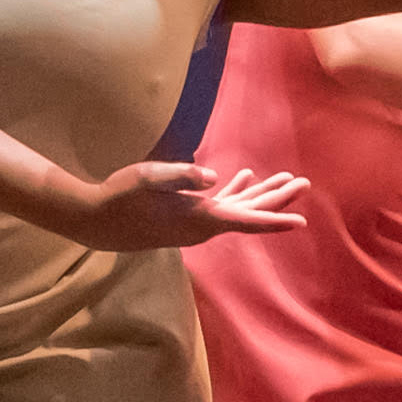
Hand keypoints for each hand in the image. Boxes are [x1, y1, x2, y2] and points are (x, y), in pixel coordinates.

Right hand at [77, 161, 307, 249]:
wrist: (97, 222)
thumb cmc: (121, 197)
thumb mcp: (149, 179)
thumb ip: (182, 176)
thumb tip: (214, 177)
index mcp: (201, 218)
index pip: (246, 220)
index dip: (274, 220)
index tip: (301, 222)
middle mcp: (205, 225)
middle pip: (250, 213)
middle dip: (278, 198)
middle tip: (304, 182)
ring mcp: (197, 222)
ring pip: (239, 208)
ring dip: (262, 194)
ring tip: (288, 179)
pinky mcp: (187, 216)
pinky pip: (221, 205)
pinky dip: (236, 192)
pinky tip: (245, 176)